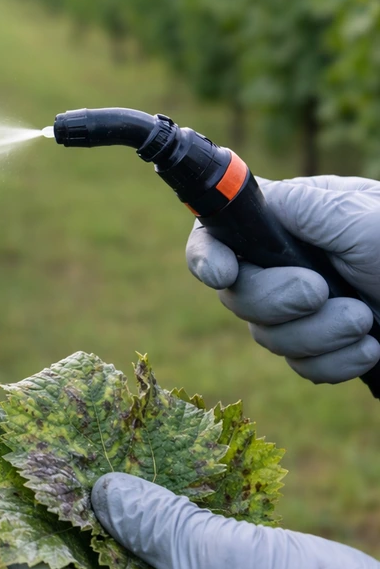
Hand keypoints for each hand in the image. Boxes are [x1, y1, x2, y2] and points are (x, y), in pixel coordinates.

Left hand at [10, 473, 379, 568]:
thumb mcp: (219, 562)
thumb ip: (152, 524)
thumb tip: (100, 491)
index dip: (32, 558)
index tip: (8, 512)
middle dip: (76, 533)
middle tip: (51, 480)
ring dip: (120, 528)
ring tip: (94, 473)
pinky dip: (163, 535)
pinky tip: (152, 492)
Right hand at [186, 176, 379, 382]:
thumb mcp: (357, 214)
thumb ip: (297, 208)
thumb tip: (247, 202)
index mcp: (287, 223)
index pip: (216, 235)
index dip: (206, 256)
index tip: (224, 273)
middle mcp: (286, 265)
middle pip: (237, 295)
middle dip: (277, 302)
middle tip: (321, 293)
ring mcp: (304, 311)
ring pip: (268, 338)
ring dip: (317, 335)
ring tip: (365, 321)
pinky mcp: (325, 346)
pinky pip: (301, 366)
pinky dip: (335, 362)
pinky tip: (370, 347)